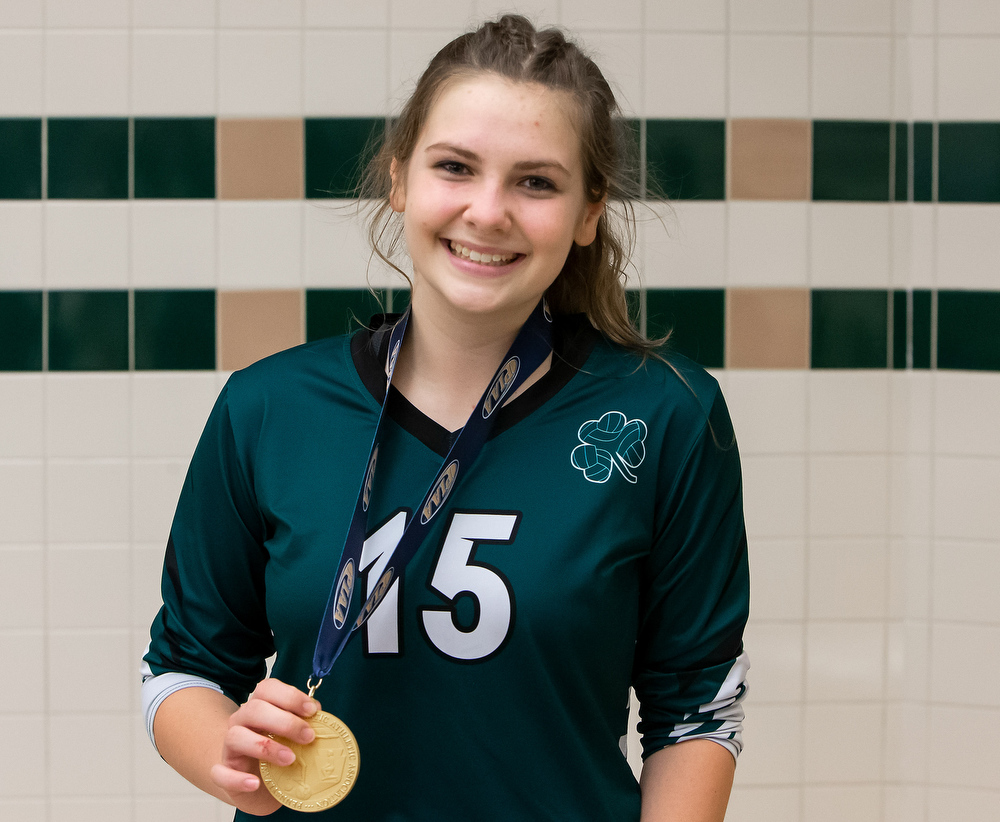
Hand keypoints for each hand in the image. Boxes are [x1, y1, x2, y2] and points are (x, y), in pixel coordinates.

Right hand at [210, 678, 320, 813]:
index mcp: (259, 706)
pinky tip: (255, 783)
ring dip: (265, 746)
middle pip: (254, 709)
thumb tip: (321, 716)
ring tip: (290, 759)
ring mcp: (229, 747)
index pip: (267, 689)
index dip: (290, 696)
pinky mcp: (224, 773)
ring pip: (235, 736)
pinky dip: (238, 779)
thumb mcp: (291, 735)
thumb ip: (303, 722)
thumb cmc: (276, 751)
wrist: (252, 779)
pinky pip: (221, 773)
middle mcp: (241, 721)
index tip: (312, 710)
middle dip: (284, 721)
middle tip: (308, 736)